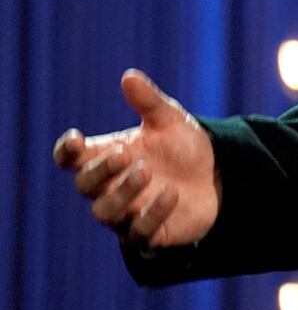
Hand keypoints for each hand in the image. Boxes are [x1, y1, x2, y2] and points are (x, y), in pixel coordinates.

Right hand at [51, 69, 219, 249]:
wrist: (219, 174)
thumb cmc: (183, 147)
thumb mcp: (170, 121)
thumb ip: (149, 102)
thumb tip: (129, 76)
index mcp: (106, 157)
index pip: (71, 159)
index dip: (66, 152)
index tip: (76, 140)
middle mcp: (110, 187)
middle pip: (84, 186)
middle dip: (99, 171)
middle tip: (123, 155)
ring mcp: (127, 212)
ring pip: (105, 211)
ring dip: (122, 192)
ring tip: (146, 171)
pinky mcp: (150, 233)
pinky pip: (139, 232)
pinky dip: (151, 214)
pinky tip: (170, 194)